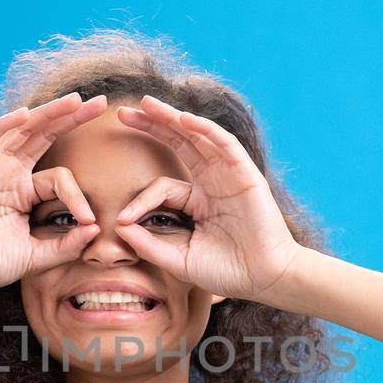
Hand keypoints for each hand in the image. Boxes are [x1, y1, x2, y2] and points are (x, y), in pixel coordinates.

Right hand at [0, 92, 106, 291]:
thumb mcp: (35, 257)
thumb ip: (65, 246)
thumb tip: (95, 230)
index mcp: (27, 192)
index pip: (60, 178)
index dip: (78, 197)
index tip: (89, 221)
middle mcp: (11, 174)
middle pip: (45, 136)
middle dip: (72, 118)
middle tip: (101, 102)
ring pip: (22, 131)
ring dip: (48, 113)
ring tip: (74, 99)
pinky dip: (4, 125)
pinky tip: (24, 115)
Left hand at [112, 95, 305, 303]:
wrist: (264, 279)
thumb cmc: (226, 272)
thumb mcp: (179, 260)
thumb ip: (148, 245)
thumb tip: (118, 226)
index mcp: (197, 202)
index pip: (162, 187)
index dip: (140, 200)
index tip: (121, 220)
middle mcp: (212, 182)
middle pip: (178, 144)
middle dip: (152, 126)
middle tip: (122, 113)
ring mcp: (228, 175)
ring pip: (197, 137)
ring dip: (172, 118)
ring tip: (146, 104)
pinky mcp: (245, 174)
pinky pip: (224, 144)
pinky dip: (204, 129)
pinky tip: (183, 118)